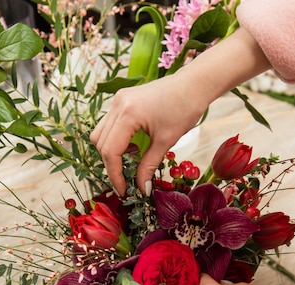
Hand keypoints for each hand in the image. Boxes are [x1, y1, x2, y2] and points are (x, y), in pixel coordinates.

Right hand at [91, 29, 270, 195]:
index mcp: (128, 114)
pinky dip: (116, 139)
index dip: (115, 174)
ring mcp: (117, 100)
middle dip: (111, 165)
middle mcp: (117, 105)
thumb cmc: (185, 109)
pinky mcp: (121, 100)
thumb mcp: (166, 141)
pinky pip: (109, 125)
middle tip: (127, 180)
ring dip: (111, 151)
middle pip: (100, 143)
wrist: (194, 84)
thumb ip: (148, 166)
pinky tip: (134, 144)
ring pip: (100, 133)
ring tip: (133, 159)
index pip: (110, 151)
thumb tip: (142, 189)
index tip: (124, 190)